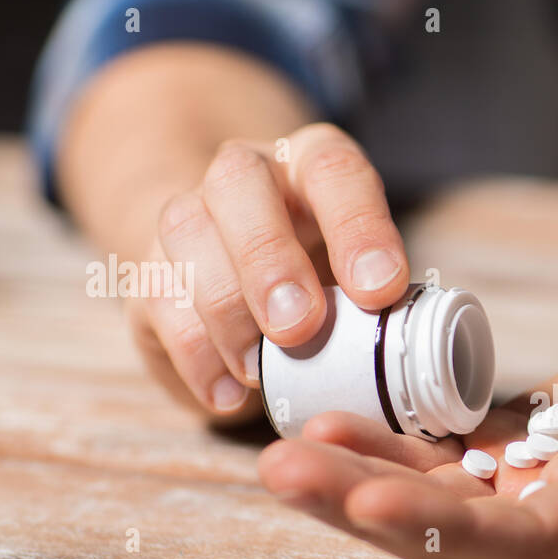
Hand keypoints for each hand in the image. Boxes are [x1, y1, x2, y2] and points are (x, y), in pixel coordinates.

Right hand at [127, 123, 409, 419]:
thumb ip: (378, 301)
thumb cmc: (324, 277)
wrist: (233, 265)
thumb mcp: (362, 276)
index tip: (380, 291)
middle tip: (299, 327)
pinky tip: (228, 394)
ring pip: (185, 233)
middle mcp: (246, 174)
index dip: (359, 228)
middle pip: (239, 184)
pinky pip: (158, 299)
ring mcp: (189, 212)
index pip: (336, 171)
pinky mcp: (149, 268)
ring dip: (226, 310)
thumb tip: (408, 355)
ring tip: (261, 372)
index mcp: (313, 164)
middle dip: (269, 260)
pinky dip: (194, 353)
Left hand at [257, 294, 557, 558]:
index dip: (449, 531)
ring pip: (433, 499)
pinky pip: (438, 456)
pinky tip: (325, 413)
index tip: (367, 499)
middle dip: (366, 507)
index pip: (528, 539)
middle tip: (280, 470)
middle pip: (454, 534)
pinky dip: (384, 439)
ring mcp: (538, 483)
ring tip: (281, 447)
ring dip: (356, 477)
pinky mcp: (518, 447)